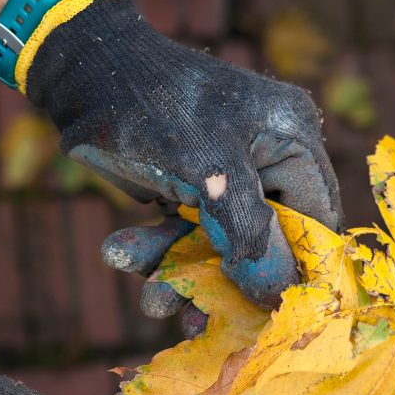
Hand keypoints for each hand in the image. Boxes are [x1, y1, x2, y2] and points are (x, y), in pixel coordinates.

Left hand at [17, 0, 342, 311]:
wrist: (78, 73)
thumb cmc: (152, 108)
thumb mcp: (207, 172)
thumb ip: (249, 232)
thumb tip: (278, 294)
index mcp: (292, 140)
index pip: (317, 221)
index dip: (298, 270)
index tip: (273, 314)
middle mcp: (268, 157)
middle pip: (266, 241)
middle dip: (227, 282)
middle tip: (199, 320)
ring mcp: (227, 175)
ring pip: (219, 244)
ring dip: (183, 273)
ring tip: (152, 303)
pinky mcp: (191, 187)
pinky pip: (186, 232)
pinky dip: (158, 250)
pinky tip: (120, 254)